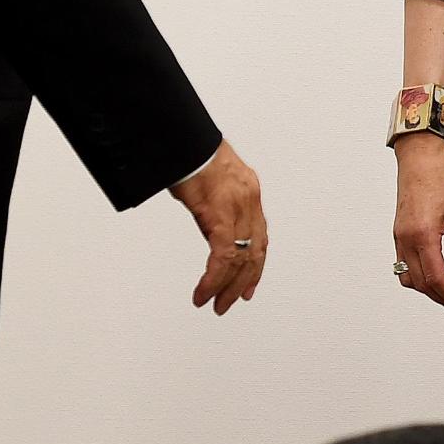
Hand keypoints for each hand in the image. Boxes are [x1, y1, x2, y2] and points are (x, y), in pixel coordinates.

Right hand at [167, 141, 268, 314]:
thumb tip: (213, 233)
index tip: (248, 285)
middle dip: (243, 282)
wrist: (183, 138)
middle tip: (230, 303)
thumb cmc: (191, 155)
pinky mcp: (220, 214)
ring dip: (227, 286)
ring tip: (215, 304)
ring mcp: (238, 207)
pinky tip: (203, 292)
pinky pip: (223, 255)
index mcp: (248, 192)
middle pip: (254, 252)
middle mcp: (249, 200)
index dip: (256, 264)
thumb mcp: (210, 185)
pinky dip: (214, 278)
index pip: (260, 237)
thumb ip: (217, 209)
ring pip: (241, 258)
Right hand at [392, 138, 443, 314]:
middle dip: (442, 298)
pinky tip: (436, 272)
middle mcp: (406, 240)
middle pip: (421, 285)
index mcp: (423, 235)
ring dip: (429, 289)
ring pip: (409, 279)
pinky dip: (419, 277)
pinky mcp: (399, 235)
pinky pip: (404, 266)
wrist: (420, 161)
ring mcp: (399, 239)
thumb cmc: (441, 181)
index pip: (436, 279)